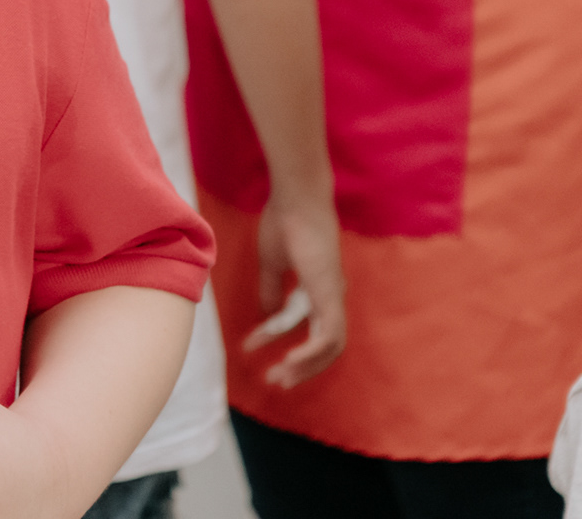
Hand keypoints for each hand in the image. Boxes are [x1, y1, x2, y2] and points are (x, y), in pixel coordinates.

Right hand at [244, 188, 346, 386]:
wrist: (296, 199)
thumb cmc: (284, 221)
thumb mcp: (272, 262)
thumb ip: (271, 290)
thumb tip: (264, 316)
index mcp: (319, 287)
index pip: (302, 323)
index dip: (276, 337)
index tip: (248, 345)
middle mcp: (331, 295)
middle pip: (323, 344)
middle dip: (301, 366)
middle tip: (276, 381)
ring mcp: (333, 296)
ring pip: (329, 346)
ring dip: (305, 365)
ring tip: (279, 377)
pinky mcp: (330, 295)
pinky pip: (328, 336)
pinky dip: (312, 352)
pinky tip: (290, 359)